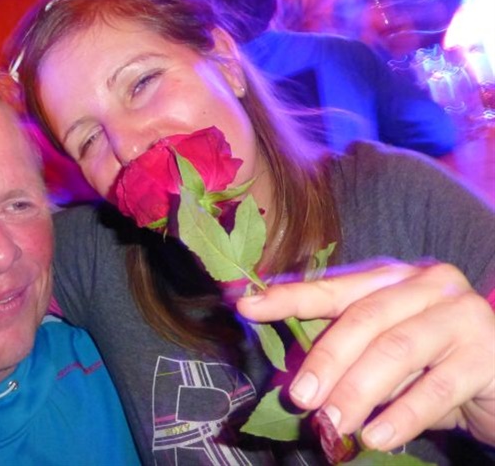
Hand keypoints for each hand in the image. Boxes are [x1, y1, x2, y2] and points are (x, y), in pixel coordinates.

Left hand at [237, 260, 494, 449]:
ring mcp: (461, 315)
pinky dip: (401, 416)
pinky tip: (376, 438)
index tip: (246, 306)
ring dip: (357, 391)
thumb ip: (344, 351)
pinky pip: (436, 389)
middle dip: (326, 360)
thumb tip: (291, 378)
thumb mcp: (384, 352)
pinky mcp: (488, 355)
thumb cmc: (434, 365)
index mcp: (393, 278)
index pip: (333, 288)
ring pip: (396, 350)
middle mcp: (428, 285)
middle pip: (364, 318)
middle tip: (300, 399)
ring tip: (332, 424)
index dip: (288, 298)